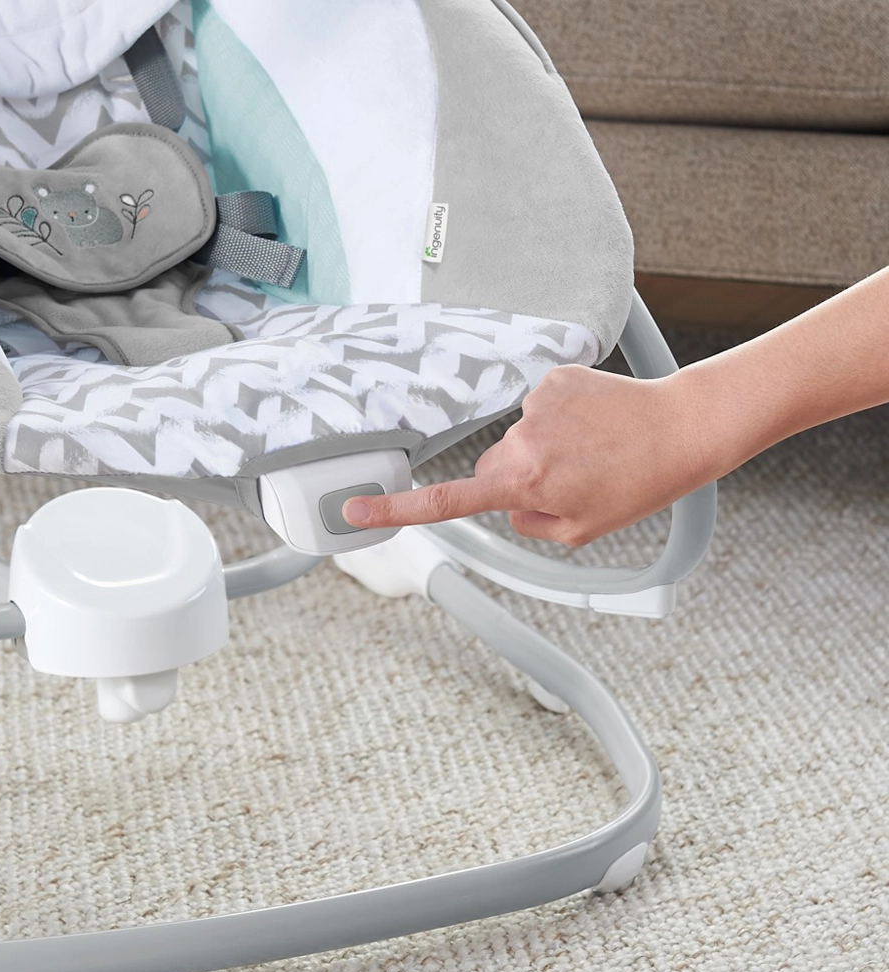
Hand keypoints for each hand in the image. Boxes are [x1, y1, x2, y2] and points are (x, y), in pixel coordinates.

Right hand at [341, 364, 711, 545]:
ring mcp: (535, 404)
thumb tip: (510, 501)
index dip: (395, 509)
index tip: (355, 510)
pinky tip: (592, 425)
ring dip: (544, 449)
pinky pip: (537, 407)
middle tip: (568, 483)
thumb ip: (527, 522)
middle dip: (516, 479)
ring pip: (517, 438)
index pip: (446, 501)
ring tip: (592, 452)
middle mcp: (521, 440)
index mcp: (524, 482)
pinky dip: (558, 419)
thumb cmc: (637, 485)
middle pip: (490, 467)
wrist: (679, 428)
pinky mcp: (552, 378)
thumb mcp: (579, 531)